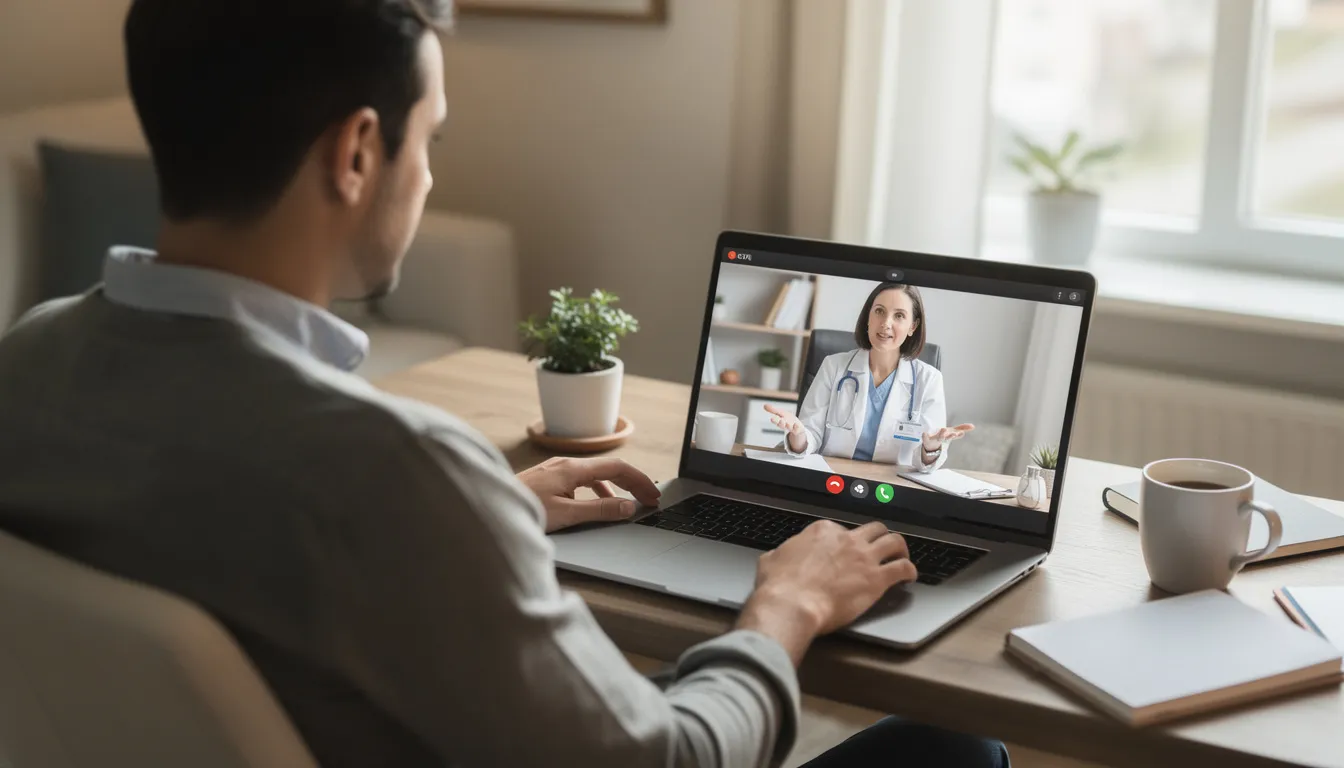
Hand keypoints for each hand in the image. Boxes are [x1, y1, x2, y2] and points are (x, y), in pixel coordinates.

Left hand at [517, 456, 660, 533]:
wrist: (489, 507)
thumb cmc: (522, 510)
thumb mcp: (566, 514)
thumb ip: (599, 511)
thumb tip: (628, 507)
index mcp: (573, 469)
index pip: (618, 469)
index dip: (640, 481)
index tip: (653, 497)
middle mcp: (565, 464)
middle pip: (609, 469)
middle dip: (632, 484)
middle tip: (649, 500)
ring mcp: (556, 470)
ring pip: (595, 475)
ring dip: (615, 488)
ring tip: (626, 506)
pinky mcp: (548, 479)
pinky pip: (581, 481)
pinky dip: (597, 491)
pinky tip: (595, 505)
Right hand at [737, 520, 916, 663]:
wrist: (792, 604)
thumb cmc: (780, 586)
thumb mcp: (771, 560)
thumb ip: (780, 555)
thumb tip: (776, 557)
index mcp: (822, 532)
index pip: (841, 529)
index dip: (845, 541)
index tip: (846, 550)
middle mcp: (846, 539)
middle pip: (873, 529)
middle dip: (878, 537)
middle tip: (880, 547)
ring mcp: (864, 557)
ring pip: (894, 541)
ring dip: (900, 548)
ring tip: (902, 556)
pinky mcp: (876, 579)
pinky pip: (902, 568)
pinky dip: (910, 571)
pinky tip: (910, 577)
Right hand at [763, 404, 806, 452]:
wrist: (797, 426)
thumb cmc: (788, 419)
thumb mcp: (780, 413)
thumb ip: (773, 410)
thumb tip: (764, 405)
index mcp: (780, 421)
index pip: (776, 421)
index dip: (774, 420)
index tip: (772, 418)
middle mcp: (785, 425)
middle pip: (782, 425)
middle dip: (781, 423)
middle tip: (780, 420)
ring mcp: (792, 428)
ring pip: (789, 427)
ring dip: (788, 426)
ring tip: (787, 423)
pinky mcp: (798, 429)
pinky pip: (797, 429)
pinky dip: (797, 428)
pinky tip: (796, 425)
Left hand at [922, 423, 974, 451]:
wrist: (931, 446)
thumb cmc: (943, 437)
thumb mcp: (952, 432)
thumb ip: (962, 428)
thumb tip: (973, 426)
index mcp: (948, 436)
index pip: (954, 435)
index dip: (958, 434)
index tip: (962, 432)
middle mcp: (942, 438)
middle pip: (947, 437)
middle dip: (950, 435)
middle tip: (954, 433)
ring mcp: (935, 439)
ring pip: (938, 437)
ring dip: (941, 434)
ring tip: (943, 429)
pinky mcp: (927, 440)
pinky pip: (925, 438)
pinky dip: (925, 436)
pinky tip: (924, 433)